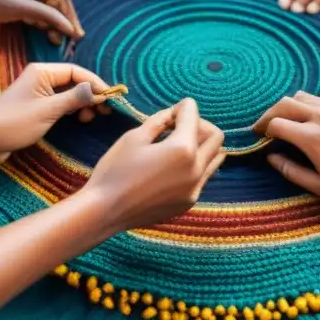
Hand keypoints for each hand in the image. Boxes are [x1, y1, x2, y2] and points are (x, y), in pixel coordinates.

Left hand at [0, 0, 82, 39]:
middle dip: (63, 18)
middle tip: (69, 39)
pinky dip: (38, 17)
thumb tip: (67, 26)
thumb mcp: (16, 9)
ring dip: (51, 20)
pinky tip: (40, 29)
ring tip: (54, 39)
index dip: (70, 14)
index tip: (75, 34)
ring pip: (44, 2)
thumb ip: (44, 15)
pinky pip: (33, 4)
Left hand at [0, 63, 109, 165]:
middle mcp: (40, 78)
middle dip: (90, 94)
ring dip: (82, 104)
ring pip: (68, 93)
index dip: (95, 83)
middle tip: (104, 111)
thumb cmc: (14, 123)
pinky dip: (72, 110)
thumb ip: (75, 98)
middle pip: (74, 81)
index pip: (76, 71)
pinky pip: (60, 103)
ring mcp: (38, 93)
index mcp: (42, 72)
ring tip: (90, 118)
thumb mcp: (48, 110)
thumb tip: (97, 90)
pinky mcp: (36, 107)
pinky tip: (79, 119)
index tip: (110, 97)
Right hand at [85, 99, 225, 230]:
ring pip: (215, 159)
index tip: (169, 112)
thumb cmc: (115, 171)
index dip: (182, 107)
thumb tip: (174, 113)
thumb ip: (160, 121)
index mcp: (182, 149)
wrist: (104, 212)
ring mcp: (194, 189)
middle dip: (199, 125)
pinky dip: (195, 165)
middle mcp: (196, 170)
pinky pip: (203, 177)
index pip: (193, 116)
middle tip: (177, 127)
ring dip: (202, 146)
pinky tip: (172, 166)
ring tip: (177, 146)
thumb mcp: (134, 137)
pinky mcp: (188, 202)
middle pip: (215, 137)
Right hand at [253, 92, 319, 228]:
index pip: (276, 124)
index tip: (258, 137)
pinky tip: (308, 121)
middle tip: (263, 127)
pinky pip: (319, 99)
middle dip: (269, 114)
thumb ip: (290, 171)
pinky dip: (307, 105)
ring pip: (301, 96)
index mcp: (312, 138)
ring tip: (284, 122)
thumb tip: (271, 158)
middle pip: (284, 104)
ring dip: (288, 107)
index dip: (262, 130)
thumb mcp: (319, 186)